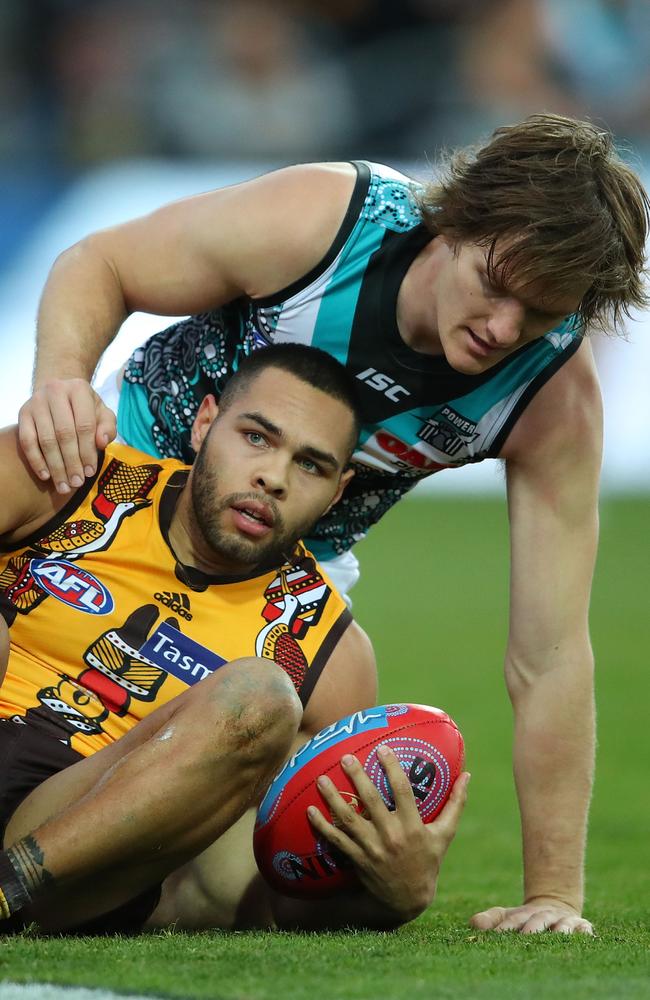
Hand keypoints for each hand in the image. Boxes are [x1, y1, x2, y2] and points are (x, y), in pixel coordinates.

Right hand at [18, 378, 116, 493]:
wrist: (58, 391)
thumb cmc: (84, 407)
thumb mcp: (102, 413)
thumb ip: (108, 427)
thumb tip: (102, 442)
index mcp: (79, 389)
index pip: (84, 425)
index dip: (88, 451)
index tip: (91, 472)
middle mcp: (55, 391)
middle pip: (64, 434)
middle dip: (72, 462)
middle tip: (77, 482)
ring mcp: (36, 402)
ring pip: (45, 440)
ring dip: (56, 466)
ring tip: (64, 485)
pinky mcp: (23, 413)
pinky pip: (27, 441)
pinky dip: (36, 460)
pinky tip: (46, 475)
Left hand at [307, 746, 469, 921]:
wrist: (408, 899)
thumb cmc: (428, 860)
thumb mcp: (445, 834)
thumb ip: (455, 804)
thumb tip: (468, 774)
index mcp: (413, 827)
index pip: (402, 793)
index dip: (392, 770)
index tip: (382, 749)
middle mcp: (391, 836)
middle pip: (371, 803)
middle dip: (357, 779)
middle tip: (346, 757)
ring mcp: (372, 849)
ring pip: (348, 821)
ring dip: (333, 800)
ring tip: (320, 779)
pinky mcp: (357, 859)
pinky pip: (336, 841)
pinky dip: (321, 826)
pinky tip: (308, 810)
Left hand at [470, 898, 593, 934]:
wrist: (555, 905)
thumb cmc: (526, 919)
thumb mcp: (507, 916)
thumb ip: (491, 919)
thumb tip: (474, 924)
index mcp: (524, 914)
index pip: (513, 920)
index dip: (505, 927)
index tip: (497, 935)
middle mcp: (544, 915)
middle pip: (538, 921)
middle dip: (533, 928)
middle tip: (526, 936)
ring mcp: (563, 920)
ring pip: (562, 925)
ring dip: (560, 930)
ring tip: (558, 935)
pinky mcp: (581, 926)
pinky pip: (584, 929)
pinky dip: (584, 932)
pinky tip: (584, 935)